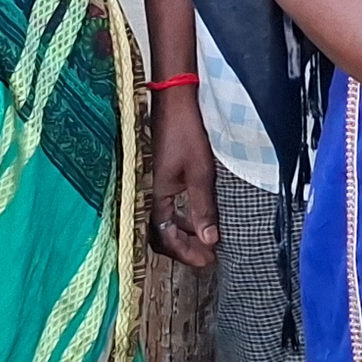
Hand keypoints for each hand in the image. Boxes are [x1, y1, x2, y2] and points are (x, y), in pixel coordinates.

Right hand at [147, 95, 220, 268]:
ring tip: (207, 240)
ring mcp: (155, 184)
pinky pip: (168, 206)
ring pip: (164, 221)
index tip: (208, 261)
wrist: (174, 100)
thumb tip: (209, 241)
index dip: (185, 253)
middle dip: (183, 248)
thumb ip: (203, 208)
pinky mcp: (162, 175)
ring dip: (184, 233)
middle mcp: (151, 193)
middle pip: (161, 234)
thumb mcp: (201, 173)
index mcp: (157, 196)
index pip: (165, 238)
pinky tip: (199, 216)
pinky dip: (183, 217)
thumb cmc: (187, 133)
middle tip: (207, 256)